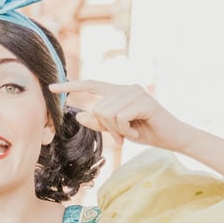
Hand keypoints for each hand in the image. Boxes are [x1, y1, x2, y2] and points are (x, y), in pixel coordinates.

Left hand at [49, 80, 187, 147]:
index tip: (51, 87)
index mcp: (118, 92)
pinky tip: (137, 132)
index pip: (91, 85)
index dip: (71, 86)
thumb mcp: (117, 129)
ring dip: (118, 130)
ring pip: (107, 113)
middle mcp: (127, 88)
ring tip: (131, 132)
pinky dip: (126, 130)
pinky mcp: (145, 102)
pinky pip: (120, 118)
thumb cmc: (144, 132)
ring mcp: (136, 93)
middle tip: (123, 135)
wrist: (172, 137)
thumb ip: (98, 122)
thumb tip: (78, 114)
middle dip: (107, 127)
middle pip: (97, 108)